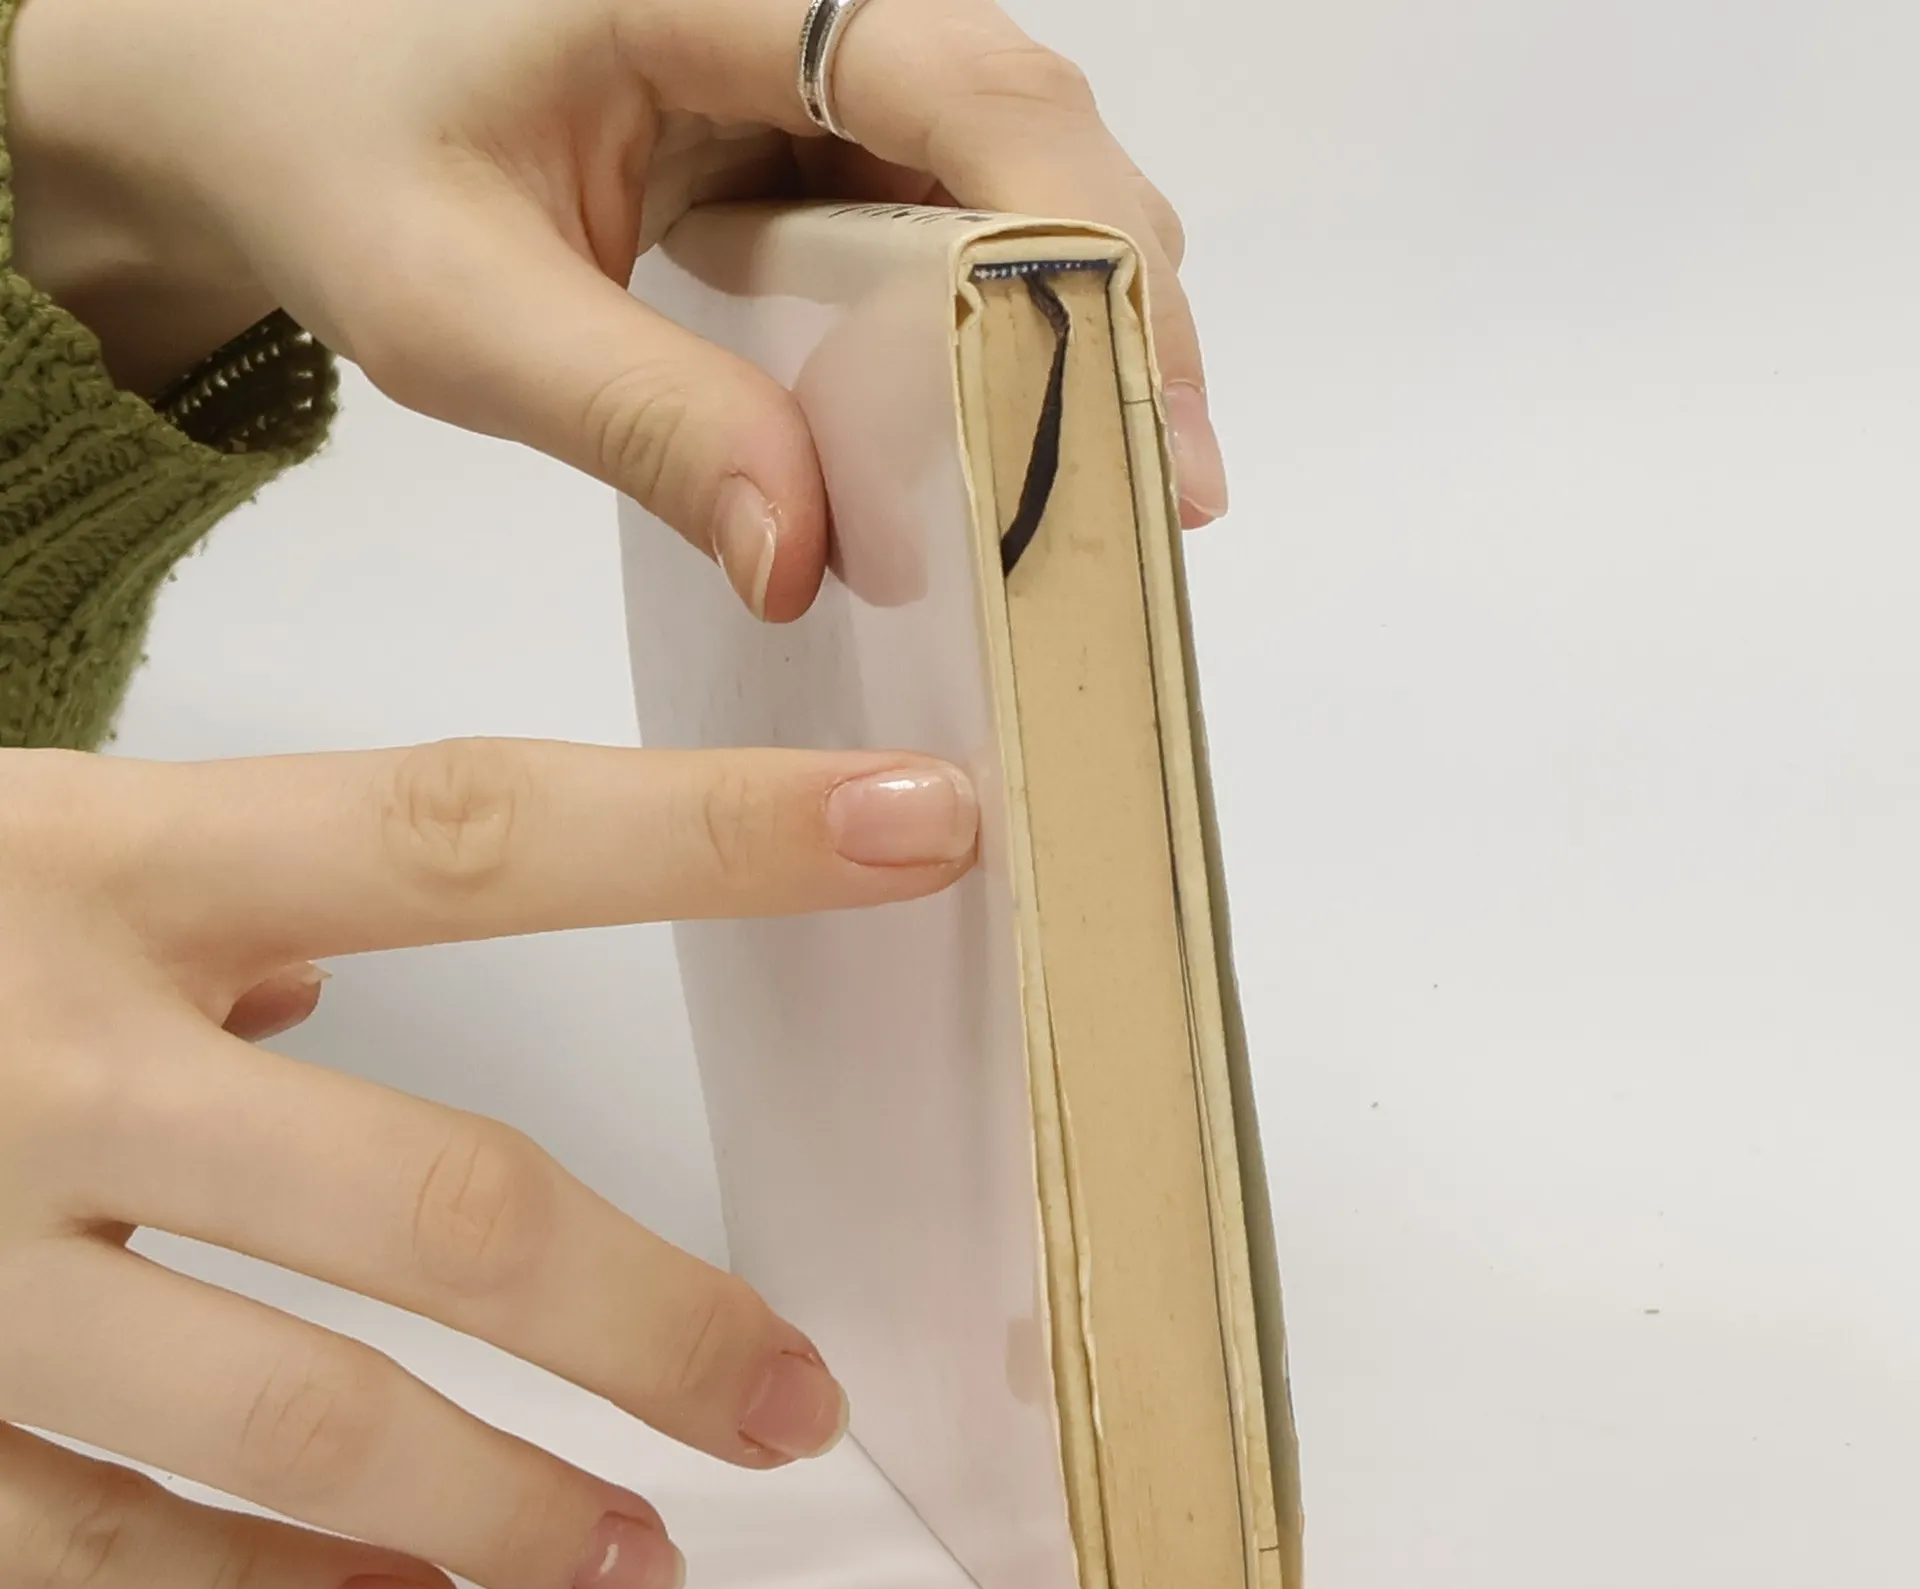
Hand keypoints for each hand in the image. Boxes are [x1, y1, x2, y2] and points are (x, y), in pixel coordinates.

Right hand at [0, 737, 975, 1588]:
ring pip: (292, 1418)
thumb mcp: (20, 851)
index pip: (472, 832)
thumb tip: (345, 952)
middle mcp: (45, 1062)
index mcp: (107, 869)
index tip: (916, 832)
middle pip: (436, 1202)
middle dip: (653, 1318)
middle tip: (796, 1399)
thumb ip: (205, 892)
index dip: (714, 836)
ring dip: (502, 1506)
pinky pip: (100, 1547)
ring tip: (640, 1558)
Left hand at [5, 0, 1228, 608]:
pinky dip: (1000, 328)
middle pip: (1036, 128)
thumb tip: (804, 553)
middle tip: (1162, 491)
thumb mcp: (460, 305)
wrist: (269, 95)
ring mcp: (816, 60)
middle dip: (1118, 306)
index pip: (964, 84)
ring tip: (1119, 482)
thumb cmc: (336, 154)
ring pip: (1016, 174)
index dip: (1080, 246)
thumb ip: (639, 415)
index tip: (1143, 411)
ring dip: (1078, 326)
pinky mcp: (813, 132)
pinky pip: (950, 216)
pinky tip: (1019, 432)